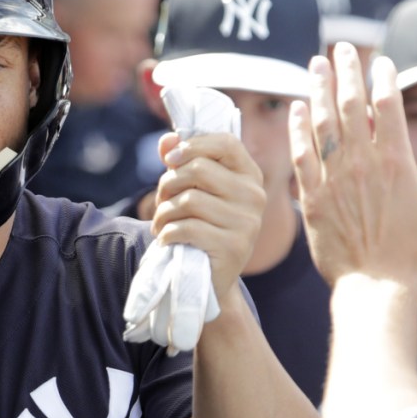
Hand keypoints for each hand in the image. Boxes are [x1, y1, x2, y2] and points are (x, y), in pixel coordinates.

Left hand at [150, 130, 264, 298]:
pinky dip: (167, 232)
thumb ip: (181, 161)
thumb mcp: (194, 190)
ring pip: (189, 200)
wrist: (211, 278)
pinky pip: (187, 228)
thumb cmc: (201, 226)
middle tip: (162, 201)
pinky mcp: (233, 247)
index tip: (170, 159)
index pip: (226, 143)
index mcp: (250, 175)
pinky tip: (166, 239)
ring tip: (162, 223)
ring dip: (164, 212)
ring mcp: (248, 222)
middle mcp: (255, 196)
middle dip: (169, 183)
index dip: (192, 145)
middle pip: (199, 169)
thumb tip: (168, 139)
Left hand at [288, 42, 416, 288]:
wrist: (376, 289)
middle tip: (340, 48)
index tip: (379, 60)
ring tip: (314, 65)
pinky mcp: (310, 199)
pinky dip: (297, 130)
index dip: (382, 79)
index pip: (386, 107)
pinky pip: (300, 157)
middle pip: (350, 107)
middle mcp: (361, 166)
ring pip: (321, 125)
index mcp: (396, 164)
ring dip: (317, 91)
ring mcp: (333, 180)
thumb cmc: (412, 255)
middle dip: (345, 73)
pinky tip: (295, 109)